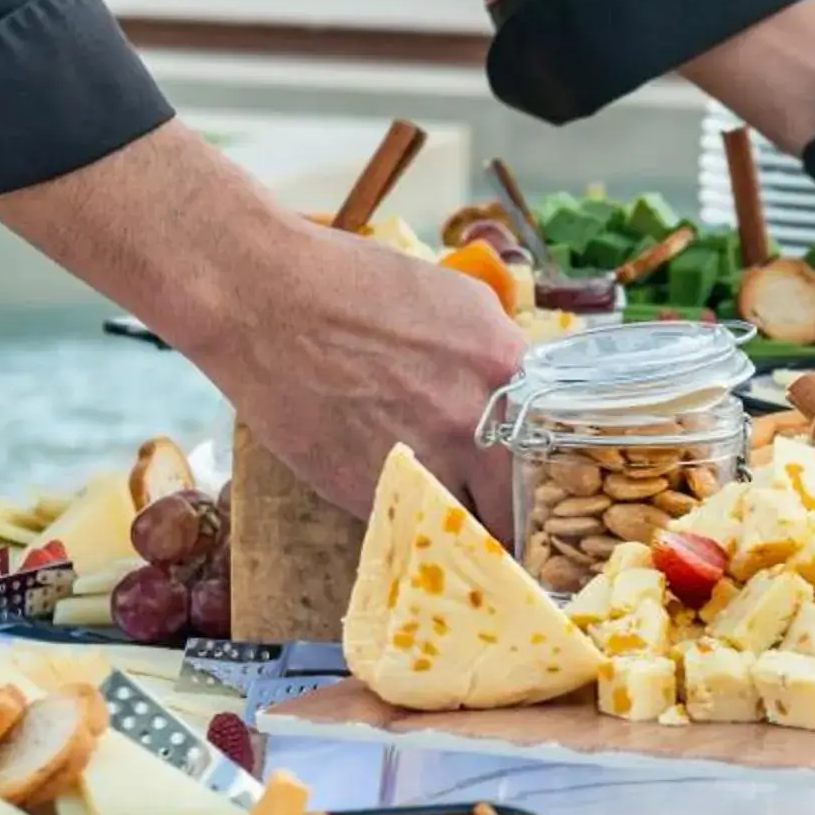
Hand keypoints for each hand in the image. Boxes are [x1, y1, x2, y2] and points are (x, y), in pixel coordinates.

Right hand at [196, 226, 525, 526]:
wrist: (262, 300)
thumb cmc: (353, 284)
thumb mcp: (456, 301)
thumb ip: (497, 356)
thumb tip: (518, 400)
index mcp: (504, 366)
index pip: (552, 450)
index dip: (547, 478)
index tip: (539, 493)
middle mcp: (475, 421)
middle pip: (522, 506)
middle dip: (516, 520)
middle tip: (506, 526)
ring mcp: (425, 462)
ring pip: (468, 529)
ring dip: (464, 531)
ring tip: (454, 527)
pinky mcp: (370, 491)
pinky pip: (410, 524)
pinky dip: (410, 523)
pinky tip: (401, 507)